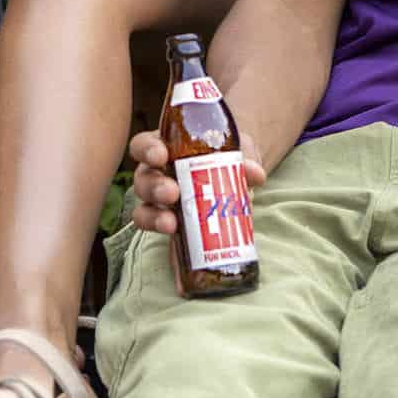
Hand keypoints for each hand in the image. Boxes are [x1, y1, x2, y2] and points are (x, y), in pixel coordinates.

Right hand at [125, 129, 267, 235]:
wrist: (234, 179)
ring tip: (171, 224)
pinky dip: (168, 248)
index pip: (144, 146)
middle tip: (173, 194)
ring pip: (143, 210)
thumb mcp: (236, 152)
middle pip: (142, 180)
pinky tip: (177, 250)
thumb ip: (243, 160)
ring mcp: (160, 204)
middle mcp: (156, 176)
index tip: (161, 156)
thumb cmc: (225, 156)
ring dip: (154, 217)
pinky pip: (161, 238)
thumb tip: (255, 174)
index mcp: (164, 149)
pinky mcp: (171, 228)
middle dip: (154, 187)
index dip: (147, 150)